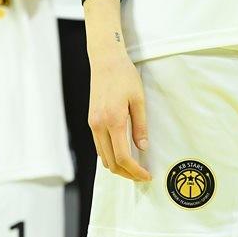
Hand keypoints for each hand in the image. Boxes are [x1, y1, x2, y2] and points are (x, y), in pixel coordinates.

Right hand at [88, 49, 150, 181]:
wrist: (106, 60)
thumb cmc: (124, 76)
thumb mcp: (138, 99)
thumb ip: (140, 125)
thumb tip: (142, 148)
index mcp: (113, 121)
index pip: (123, 157)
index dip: (135, 171)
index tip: (146, 176)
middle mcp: (99, 126)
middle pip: (111, 162)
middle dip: (126, 174)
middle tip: (141, 175)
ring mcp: (93, 124)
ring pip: (103, 157)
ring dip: (117, 167)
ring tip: (134, 167)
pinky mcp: (91, 120)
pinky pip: (99, 146)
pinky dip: (110, 155)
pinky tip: (121, 153)